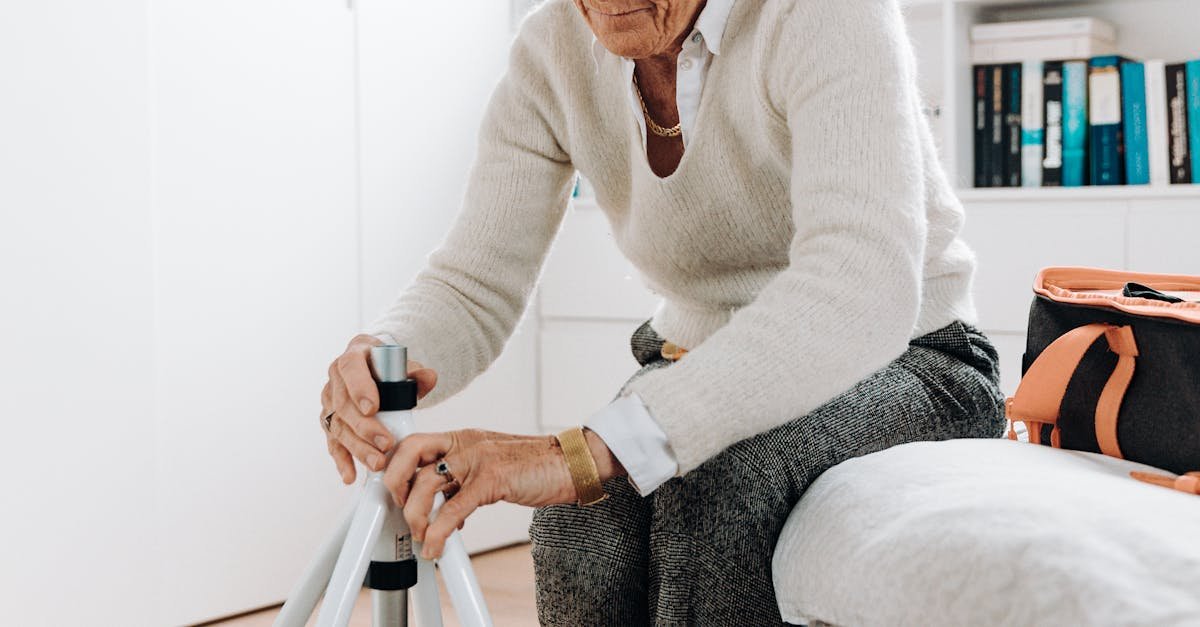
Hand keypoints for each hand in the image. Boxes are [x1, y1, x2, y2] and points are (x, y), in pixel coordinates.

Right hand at [320, 334, 437, 483]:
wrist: (374, 370)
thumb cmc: (387, 368)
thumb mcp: (403, 365)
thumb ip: (416, 372)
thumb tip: (429, 377)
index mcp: (353, 356)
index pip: (351, 368)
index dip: (359, 388)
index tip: (372, 408)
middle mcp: (336, 379)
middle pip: (344, 405)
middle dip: (365, 428)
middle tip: (385, 444)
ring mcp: (329, 402)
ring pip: (339, 427)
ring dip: (358, 448)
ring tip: (377, 463)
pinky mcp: (330, 422)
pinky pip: (333, 442)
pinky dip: (342, 460)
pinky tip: (351, 475)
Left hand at [383, 428, 624, 559]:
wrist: (571, 463)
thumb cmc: (535, 467)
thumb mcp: (490, 465)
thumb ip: (463, 478)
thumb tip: (440, 506)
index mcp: (462, 438)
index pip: (414, 443)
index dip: (395, 466)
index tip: (393, 492)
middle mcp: (465, 443)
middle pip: (410, 452)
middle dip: (394, 483)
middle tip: (400, 509)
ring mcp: (478, 458)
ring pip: (427, 483)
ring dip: (416, 516)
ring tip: (421, 536)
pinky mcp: (492, 479)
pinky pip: (453, 509)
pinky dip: (439, 532)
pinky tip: (436, 547)